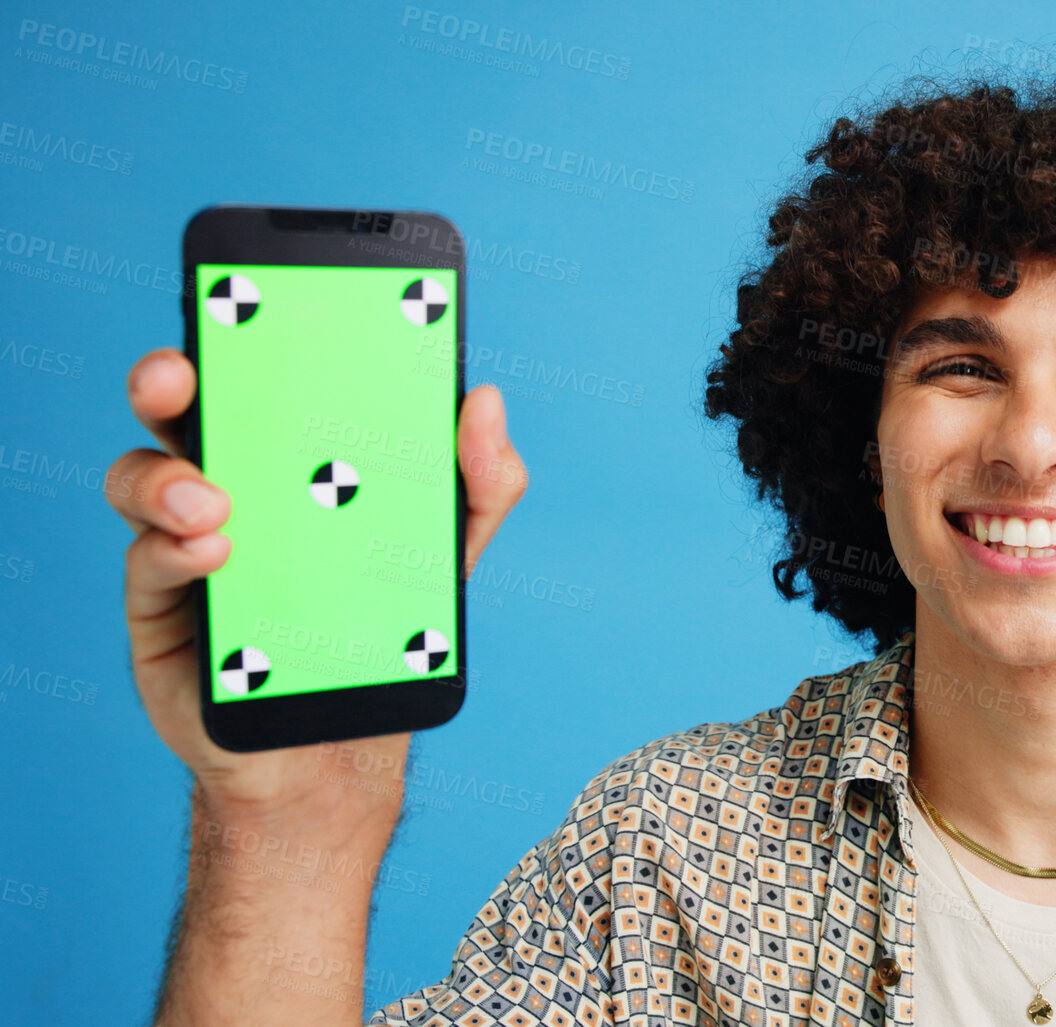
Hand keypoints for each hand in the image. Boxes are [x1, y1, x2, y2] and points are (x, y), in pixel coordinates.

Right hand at [109, 348, 526, 813]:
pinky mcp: (160, 607)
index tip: (250, 297)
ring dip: (165, 478)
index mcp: (288, 453)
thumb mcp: (449, 550)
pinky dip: (178, 551)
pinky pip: (148, 564)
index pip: (258, 376)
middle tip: (181, 372)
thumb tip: (485, 400)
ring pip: (142, 479)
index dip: (242, 331)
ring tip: (213, 500)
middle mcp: (226, 481)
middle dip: (169, 378)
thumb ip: (478, 481)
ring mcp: (184, 541)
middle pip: (179, 412)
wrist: (343, 742)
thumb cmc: (386, 628)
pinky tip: (217, 549)